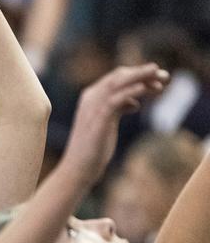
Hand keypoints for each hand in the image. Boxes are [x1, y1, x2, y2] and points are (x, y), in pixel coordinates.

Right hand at [62, 64, 168, 184]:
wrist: (78, 169)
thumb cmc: (93, 150)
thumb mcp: (108, 124)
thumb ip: (118, 110)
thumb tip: (134, 103)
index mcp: (91, 97)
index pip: (116, 78)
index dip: (138, 74)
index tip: (158, 78)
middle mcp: (91, 98)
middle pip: (118, 76)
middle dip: (143, 73)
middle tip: (164, 75)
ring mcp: (93, 108)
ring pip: (118, 84)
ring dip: (140, 77)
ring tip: (160, 76)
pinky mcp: (98, 119)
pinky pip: (115, 100)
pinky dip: (130, 92)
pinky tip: (144, 89)